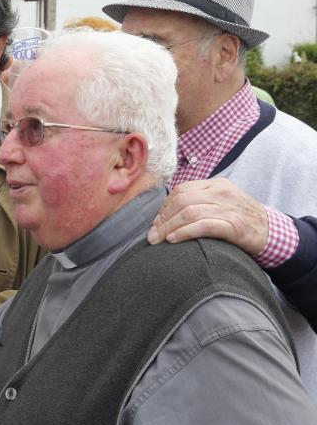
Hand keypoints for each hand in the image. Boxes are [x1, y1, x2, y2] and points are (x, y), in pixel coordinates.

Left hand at [148, 179, 268, 255]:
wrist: (272, 232)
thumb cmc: (241, 220)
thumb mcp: (221, 203)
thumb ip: (199, 203)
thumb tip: (166, 216)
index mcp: (216, 185)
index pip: (181, 191)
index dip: (164, 207)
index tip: (156, 223)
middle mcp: (221, 192)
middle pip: (182, 200)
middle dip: (163, 218)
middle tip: (153, 235)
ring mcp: (228, 207)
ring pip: (189, 212)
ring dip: (169, 227)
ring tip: (159, 239)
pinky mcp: (234, 225)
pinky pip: (203, 226)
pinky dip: (184, 232)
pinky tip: (174, 239)